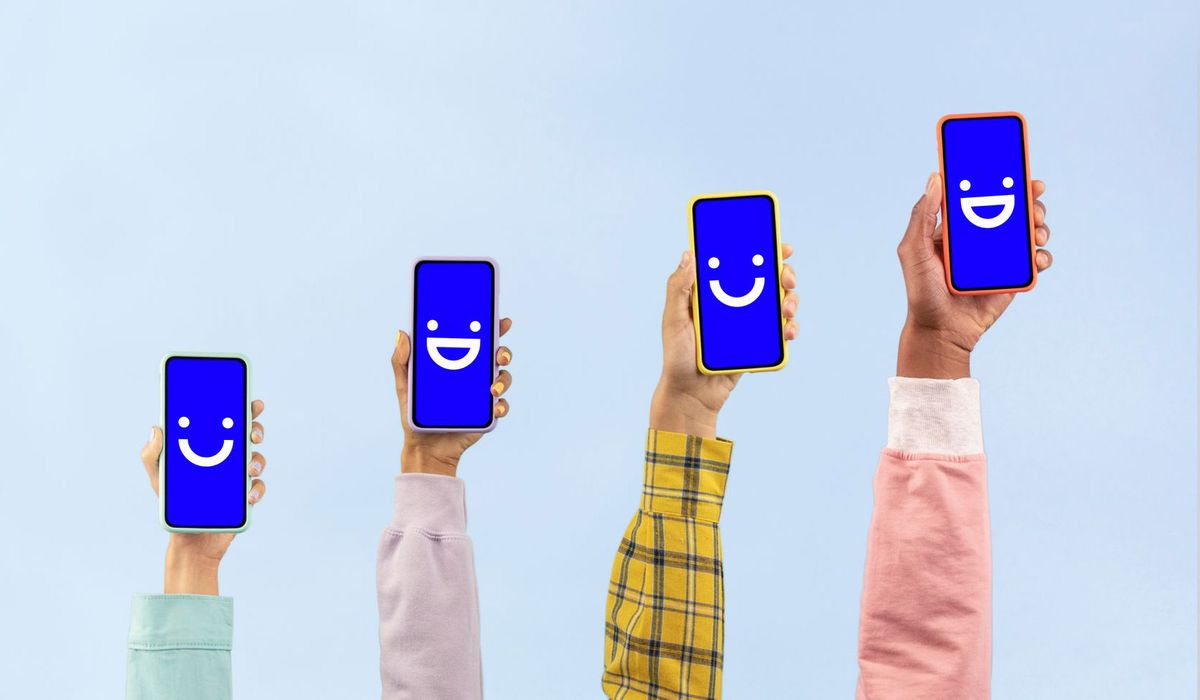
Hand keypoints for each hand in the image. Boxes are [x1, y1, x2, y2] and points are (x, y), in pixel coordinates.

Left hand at [139, 400, 266, 594]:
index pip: (226, 423)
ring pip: (257, 459)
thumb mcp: (159, 479)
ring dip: (257, 459)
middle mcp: (227, 460)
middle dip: (255, 428)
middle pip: (247, 436)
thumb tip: (156, 428)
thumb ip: (152, 456)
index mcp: (208, 449)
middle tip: (252, 433)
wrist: (190, 541)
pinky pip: (258, 487)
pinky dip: (257, 488)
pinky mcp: (246, 497)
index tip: (249, 402)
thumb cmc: (174, 506)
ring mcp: (238, 478)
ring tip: (249, 468)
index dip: (240, 410)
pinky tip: (248, 494)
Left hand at [392, 319, 513, 476]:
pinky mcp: (487, 415)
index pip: (477, 341)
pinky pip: (501, 406)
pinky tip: (496, 407)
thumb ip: (401, 361)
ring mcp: (482, 396)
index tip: (499, 320)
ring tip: (492, 389)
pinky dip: (502, 405)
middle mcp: (474, 377)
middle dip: (503, 351)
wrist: (424, 448)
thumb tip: (401, 333)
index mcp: (458, 365)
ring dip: (503, 380)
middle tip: (499, 355)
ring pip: (503, 379)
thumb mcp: (405, 386)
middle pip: (496, 357)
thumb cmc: (414, 414)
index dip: (492, 328)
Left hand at [650, 248, 798, 438]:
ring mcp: (749, 323)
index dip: (761, 249)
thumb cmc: (677, 356)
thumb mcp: (674, 319)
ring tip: (786, 311)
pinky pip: (781, 331)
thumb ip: (678, 288)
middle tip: (786, 279)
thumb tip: (689, 254)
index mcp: (715, 292)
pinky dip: (789, 329)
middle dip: (784, 274)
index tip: (777, 244)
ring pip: (779, 303)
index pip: (740, 263)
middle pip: (768, 279)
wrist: (692, 394)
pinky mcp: (759, 343)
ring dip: (791, 301)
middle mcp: (735, 303)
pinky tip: (787, 333)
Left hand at [896, 173, 1053, 377]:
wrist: (940, 331)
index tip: (1017, 171)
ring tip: (1037, 230)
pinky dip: (1042, 256)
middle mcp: (980, 241)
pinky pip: (1034, 262)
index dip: (1001, 182)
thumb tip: (935, 177)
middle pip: (1012, 211)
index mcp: (958, 229)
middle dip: (1029, 202)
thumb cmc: (922, 292)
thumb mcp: (913, 250)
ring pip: (1028, 233)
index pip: (982, 197)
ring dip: (1039, 225)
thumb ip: (922, 215)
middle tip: (1034, 203)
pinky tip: (1037, 256)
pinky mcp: (1012, 278)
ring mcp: (998, 259)